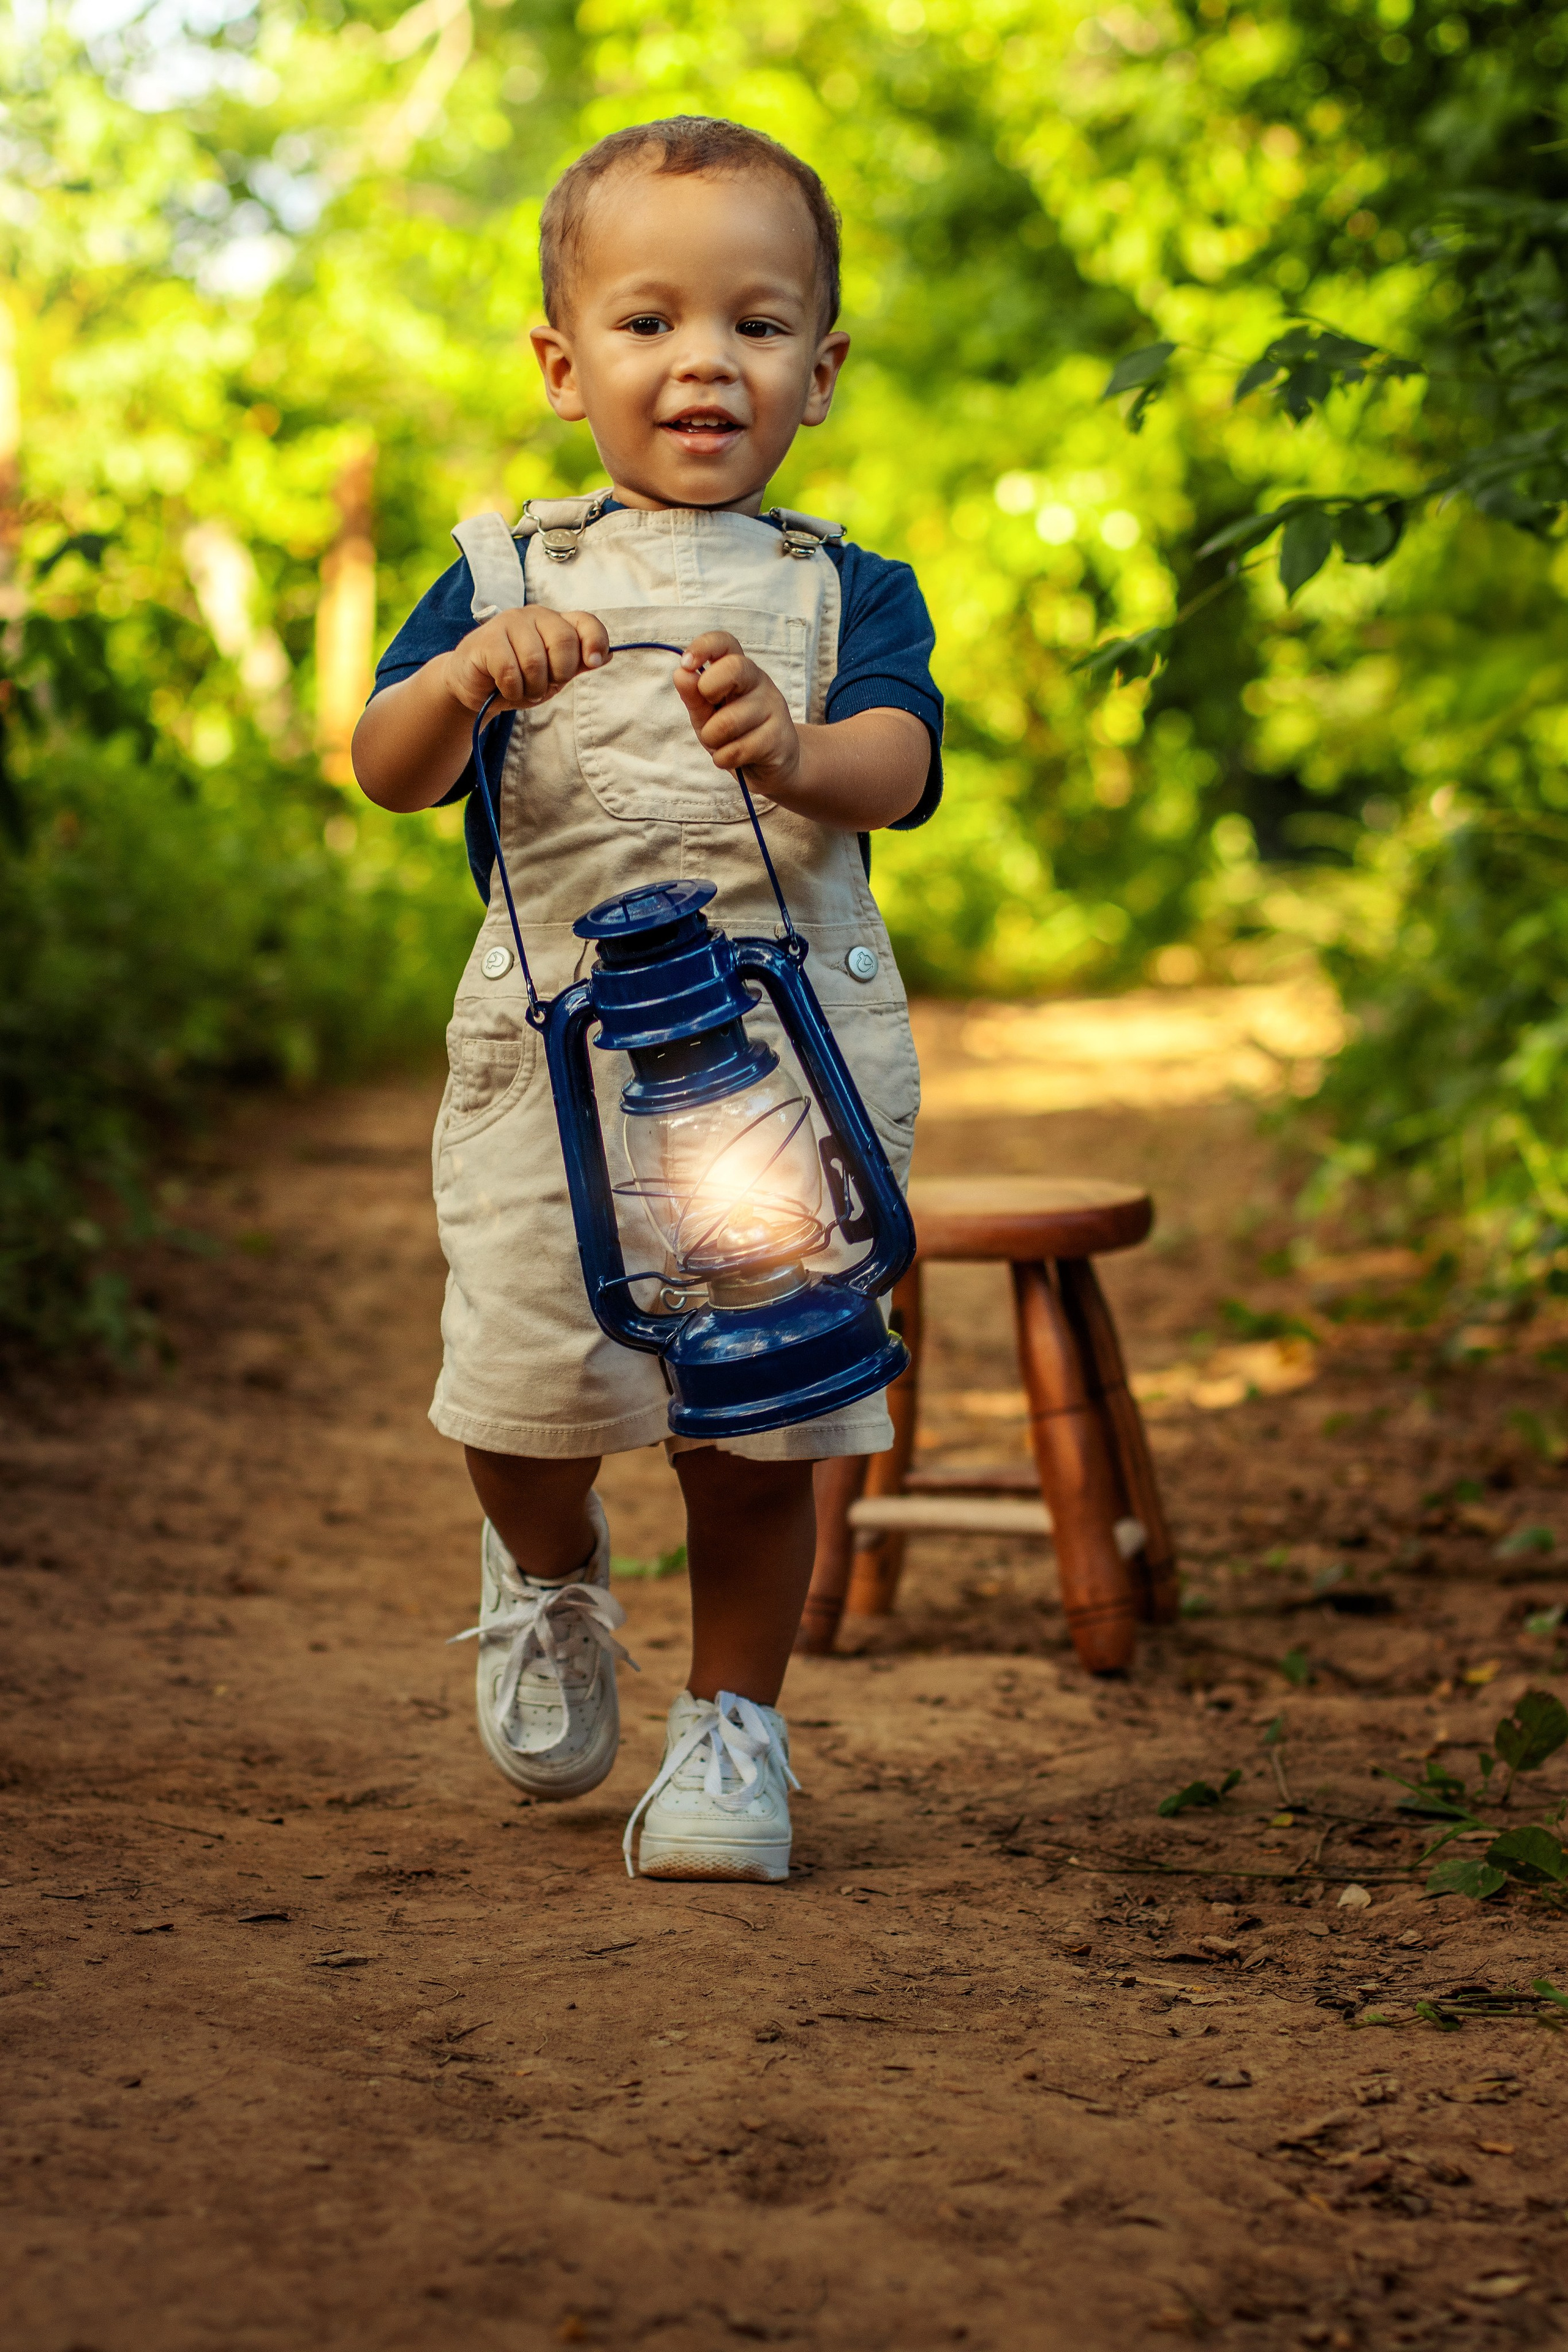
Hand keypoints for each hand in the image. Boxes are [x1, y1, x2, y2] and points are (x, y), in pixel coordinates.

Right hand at [442, 606, 609, 714]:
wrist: (473, 686)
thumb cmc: (517, 678)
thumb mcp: (552, 675)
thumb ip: (577, 664)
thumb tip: (607, 655)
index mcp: (556, 622)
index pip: (586, 622)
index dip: (595, 641)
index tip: (593, 662)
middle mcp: (534, 615)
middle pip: (564, 642)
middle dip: (558, 674)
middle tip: (543, 684)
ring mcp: (509, 623)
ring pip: (535, 661)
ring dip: (531, 687)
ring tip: (521, 688)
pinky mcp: (487, 639)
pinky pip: (510, 672)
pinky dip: (511, 690)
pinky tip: (504, 688)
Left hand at [673, 630, 799, 796]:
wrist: (769, 765)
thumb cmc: (733, 733)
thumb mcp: (706, 713)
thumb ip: (693, 696)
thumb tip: (681, 674)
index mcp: (738, 669)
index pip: (726, 642)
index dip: (704, 646)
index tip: (686, 664)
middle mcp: (759, 681)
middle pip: (734, 668)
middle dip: (708, 690)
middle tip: (710, 708)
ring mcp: (773, 707)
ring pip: (728, 721)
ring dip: (712, 738)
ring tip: (721, 742)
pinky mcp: (779, 737)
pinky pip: (738, 749)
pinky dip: (724, 758)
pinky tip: (731, 757)